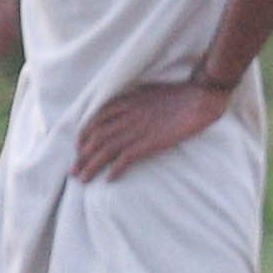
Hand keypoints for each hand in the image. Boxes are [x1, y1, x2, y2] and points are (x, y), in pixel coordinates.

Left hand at [72, 79, 228, 179]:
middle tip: (73, 171)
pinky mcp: (150, 143)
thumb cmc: (177, 94)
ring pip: (106, 150)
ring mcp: (138, 130)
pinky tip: (109, 180)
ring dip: (92, 166)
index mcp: (126, 102)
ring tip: (82, 179)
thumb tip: (121, 110)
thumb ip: (132, 101)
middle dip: (82, 156)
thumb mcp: (147, 92)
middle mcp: (127, 117)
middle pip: (96, 138)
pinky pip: (126, 158)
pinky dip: (115, 170)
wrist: (199, 97)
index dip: (83, 136)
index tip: (78, 148)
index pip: (95, 120)